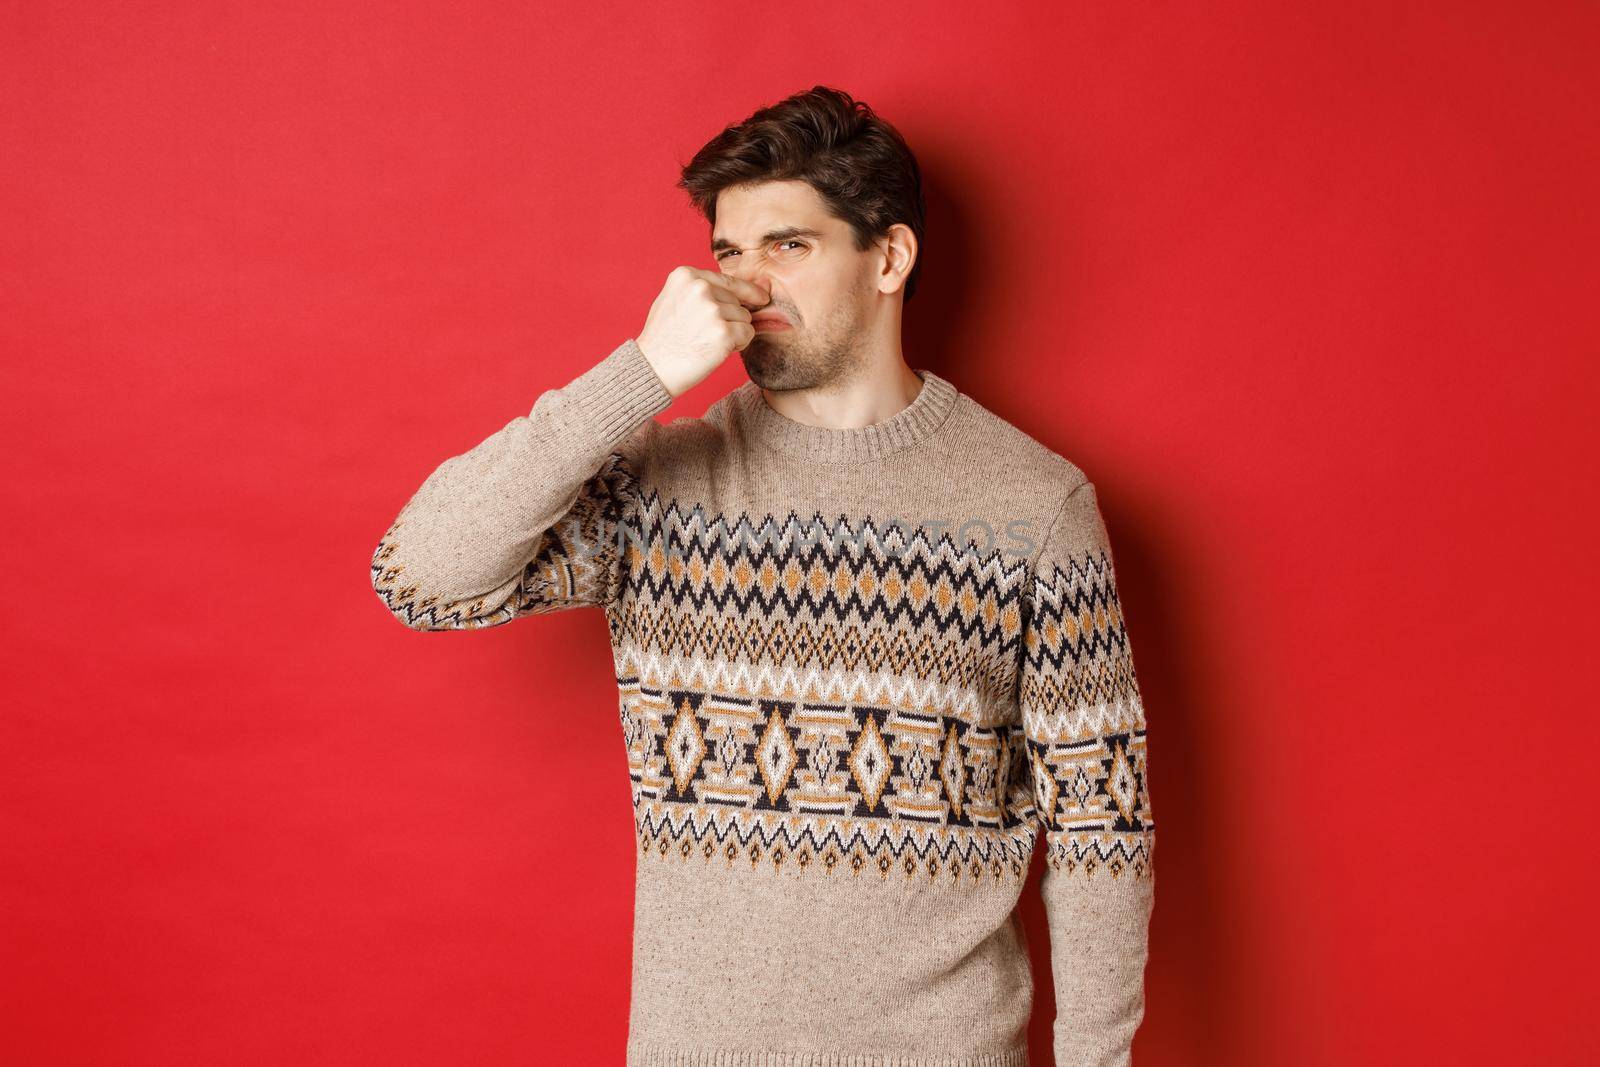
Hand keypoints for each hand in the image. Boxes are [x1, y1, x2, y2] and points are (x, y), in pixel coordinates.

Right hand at [635, 266, 771, 397]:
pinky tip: (717, 350)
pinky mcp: (723, 332)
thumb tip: (764, 285)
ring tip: (706, 342)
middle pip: (738, 301)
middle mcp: (700, 288)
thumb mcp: (676, 300)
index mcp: (686, 275)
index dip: (747, 291)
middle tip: (704, 334)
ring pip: (745, 317)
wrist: (652, 368)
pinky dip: (738, 344)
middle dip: (730, 319)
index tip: (762, 298)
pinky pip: (748, 333)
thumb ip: (709, 289)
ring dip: (734, 332)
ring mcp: (712, 309)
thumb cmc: (664, 338)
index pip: (729, 280)